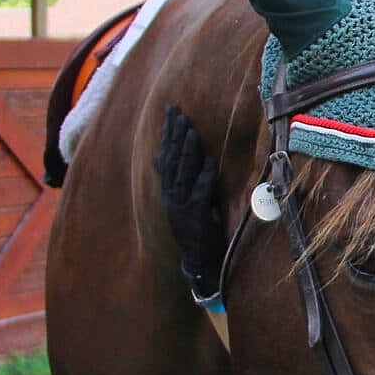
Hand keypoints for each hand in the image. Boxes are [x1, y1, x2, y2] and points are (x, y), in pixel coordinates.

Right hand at [154, 104, 226, 299]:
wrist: (199, 263)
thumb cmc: (197, 230)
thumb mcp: (187, 202)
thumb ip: (183, 180)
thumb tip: (178, 156)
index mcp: (168, 191)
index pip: (164, 156)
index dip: (167, 134)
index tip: (171, 112)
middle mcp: (170, 196)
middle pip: (170, 160)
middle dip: (175, 135)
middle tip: (178, 113)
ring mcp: (180, 206)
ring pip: (182, 173)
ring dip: (187, 151)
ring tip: (191, 130)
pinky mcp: (195, 216)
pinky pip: (199, 192)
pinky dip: (205, 176)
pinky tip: (210, 161)